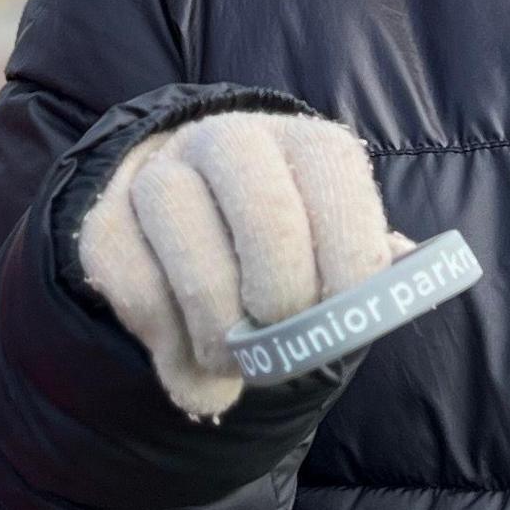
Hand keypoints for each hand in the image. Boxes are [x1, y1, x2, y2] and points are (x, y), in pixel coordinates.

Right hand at [76, 107, 400, 421]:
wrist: (180, 217)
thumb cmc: (280, 243)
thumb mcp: (332, 241)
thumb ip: (369, 260)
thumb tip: (407, 271)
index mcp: (301, 140)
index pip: (333, 173)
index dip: (349, 257)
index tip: (344, 316)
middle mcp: (227, 141)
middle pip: (266, 219)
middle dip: (284, 303)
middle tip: (284, 350)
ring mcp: (158, 176)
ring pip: (195, 259)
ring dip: (221, 336)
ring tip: (234, 369)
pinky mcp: (102, 221)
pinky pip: (138, 291)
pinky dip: (169, 346)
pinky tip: (191, 368)